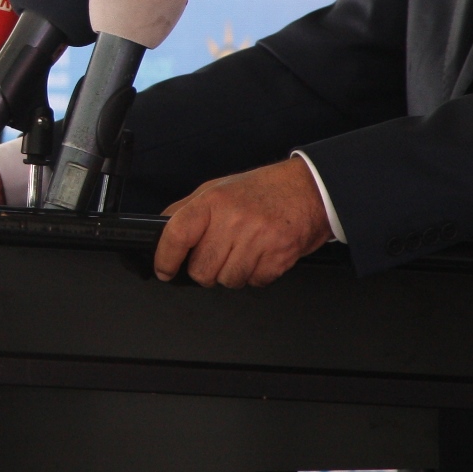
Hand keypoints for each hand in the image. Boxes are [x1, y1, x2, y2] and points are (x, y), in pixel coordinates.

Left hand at [153, 159, 333, 287]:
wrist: (310, 189)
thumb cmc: (263, 189)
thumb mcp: (218, 189)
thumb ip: (187, 209)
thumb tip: (161, 229)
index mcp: (214, 201)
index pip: (176, 234)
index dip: (165, 258)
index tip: (164, 269)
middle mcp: (234, 220)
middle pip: (201, 269)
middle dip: (205, 270)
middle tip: (217, 255)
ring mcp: (258, 239)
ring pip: (228, 280)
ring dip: (232, 273)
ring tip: (243, 252)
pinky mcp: (279, 257)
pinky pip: (254, 282)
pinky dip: (256, 275)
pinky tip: (261, 255)